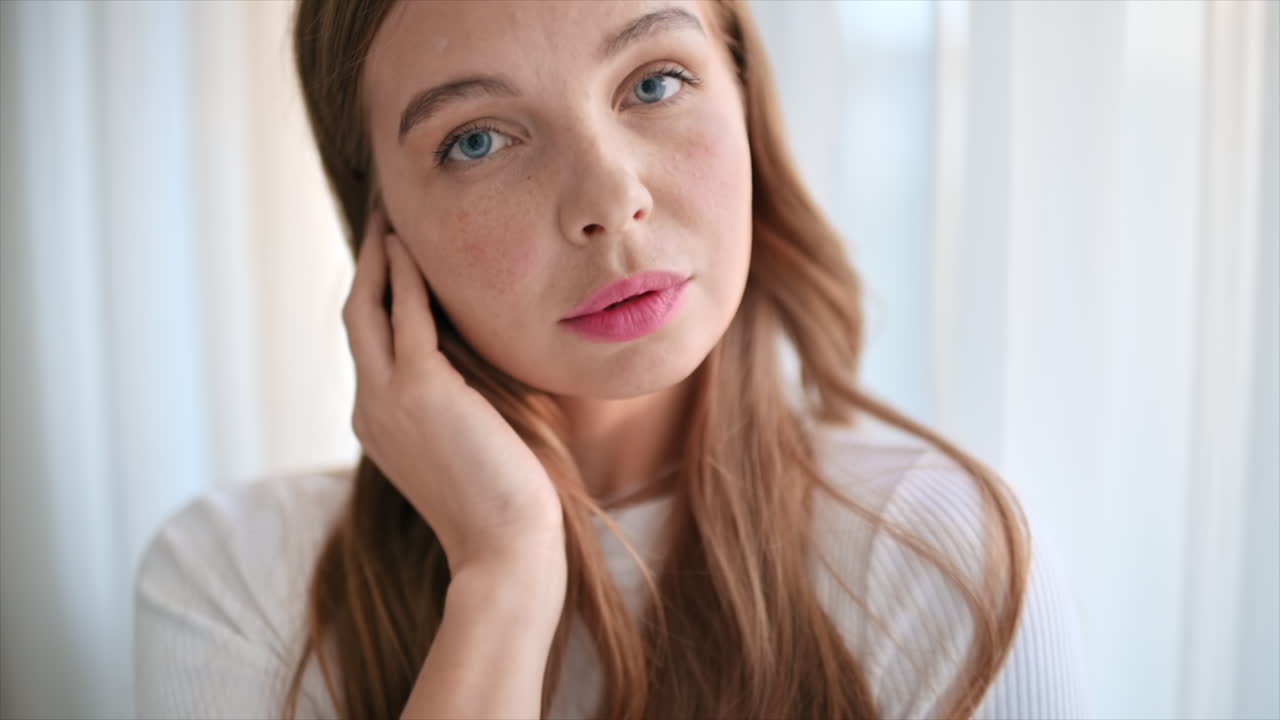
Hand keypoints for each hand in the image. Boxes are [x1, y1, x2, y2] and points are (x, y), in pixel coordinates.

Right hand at [343, 209, 565, 572]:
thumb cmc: (503, 501)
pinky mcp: (420, 389)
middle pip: (356, 319)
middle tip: (380, 219)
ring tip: (391, 218)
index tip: (390, 259)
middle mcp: (371, 407)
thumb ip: (457, 398)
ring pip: (368, 311)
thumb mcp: (467, 442)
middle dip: (366, 266)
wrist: (505, 545)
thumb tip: (478, 356)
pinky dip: (409, 277)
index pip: (369, 345)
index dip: (375, 297)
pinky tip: (415, 246)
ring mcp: (387, 399)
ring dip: (379, 259)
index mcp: (379, 422)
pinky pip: (408, 317)